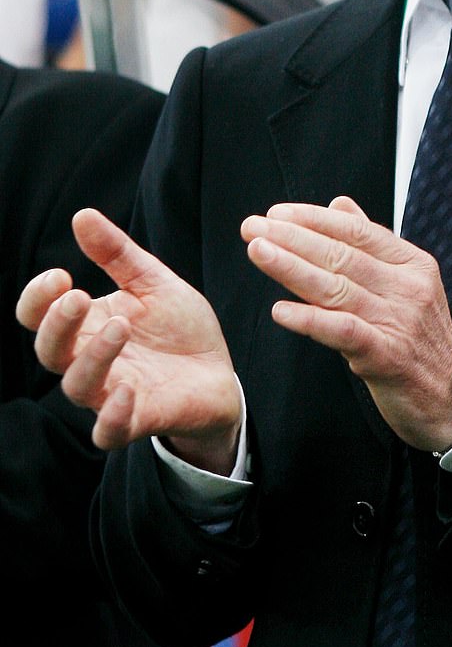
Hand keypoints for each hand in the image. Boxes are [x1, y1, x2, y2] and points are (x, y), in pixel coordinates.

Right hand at [16, 209, 240, 471]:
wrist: (218, 374)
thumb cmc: (179, 329)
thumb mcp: (153, 283)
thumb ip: (117, 254)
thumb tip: (82, 215)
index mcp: (86, 326)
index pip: (39, 316)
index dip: (38, 298)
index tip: (61, 275)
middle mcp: (89, 362)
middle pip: (49, 351)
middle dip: (57, 324)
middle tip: (79, 296)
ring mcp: (110, 394)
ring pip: (77, 386)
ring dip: (93, 356)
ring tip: (120, 326)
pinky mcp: (137, 421)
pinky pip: (109, 431)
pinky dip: (113, 414)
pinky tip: (128, 388)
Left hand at [242, 196, 451, 452]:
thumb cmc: (420, 341)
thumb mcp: (406, 285)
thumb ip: (372, 245)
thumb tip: (339, 206)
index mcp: (412, 264)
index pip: (357, 232)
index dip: (313, 220)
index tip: (276, 213)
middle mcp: (408, 288)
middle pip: (341, 256)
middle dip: (291, 238)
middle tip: (253, 227)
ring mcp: (399, 321)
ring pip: (336, 288)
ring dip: (291, 269)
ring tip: (258, 252)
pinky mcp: (388, 356)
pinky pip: (342, 331)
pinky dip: (310, 319)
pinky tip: (280, 311)